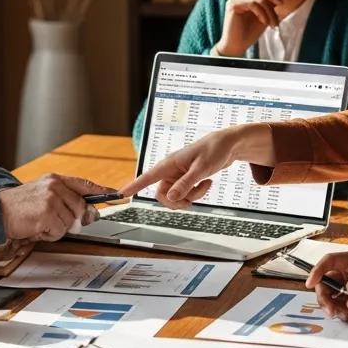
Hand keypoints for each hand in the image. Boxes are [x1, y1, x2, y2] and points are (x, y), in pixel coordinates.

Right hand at [0, 175, 112, 242]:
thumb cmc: (19, 205)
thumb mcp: (42, 194)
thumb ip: (65, 200)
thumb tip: (88, 214)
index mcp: (54, 179)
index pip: (84, 184)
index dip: (101, 191)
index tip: (116, 194)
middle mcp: (54, 186)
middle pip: (80, 208)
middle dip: (72, 220)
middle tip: (54, 222)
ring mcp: (50, 200)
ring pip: (70, 222)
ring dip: (57, 228)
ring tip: (41, 222)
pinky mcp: (46, 214)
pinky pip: (59, 231)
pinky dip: (49, 234)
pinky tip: (37, 227)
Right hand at [120, 125, 247, 207]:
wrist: (227, 145)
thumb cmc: (214, 151)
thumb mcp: (201, 169)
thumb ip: (185, 184)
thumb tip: (171, 198)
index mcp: (169, 164)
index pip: (146, 177)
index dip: (133, 186)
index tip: (121, 194)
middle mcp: (170, 171)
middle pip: (162, 195)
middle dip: (177, 201)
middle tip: (192, 199)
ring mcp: (178, 176)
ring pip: (176, 197)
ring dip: (191, 197)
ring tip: (205, 185)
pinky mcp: (185, 179)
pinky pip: (185, 194)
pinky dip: (196, 194)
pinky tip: (207, 183)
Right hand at [216, 0, 281, 55]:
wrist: (237, 45)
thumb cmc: (249, 33)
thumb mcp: (264, 18)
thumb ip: (269, 7)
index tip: (282, 4)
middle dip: (271, 10)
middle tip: (276, 23)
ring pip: (258, 0)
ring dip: (268, 12)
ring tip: (272, 24)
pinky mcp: (233, 4)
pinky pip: (252, 3)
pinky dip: (261, 13)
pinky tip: (264, 22)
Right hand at [305, 248, 347, 320]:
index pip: (330, 262)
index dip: (318, 270)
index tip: (310, 283)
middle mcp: (347, 275)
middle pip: (325, 282)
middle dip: (324, 296)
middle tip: (329, 310)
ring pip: (330, 297)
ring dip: (330, 306)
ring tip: (341, 314)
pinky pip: (339, 307)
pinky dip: (340, 312)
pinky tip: (347, 316)